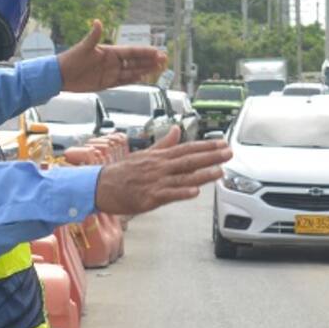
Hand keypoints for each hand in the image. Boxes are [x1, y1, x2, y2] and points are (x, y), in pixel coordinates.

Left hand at [57, 20, 166, 92]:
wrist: (61, 76)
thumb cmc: (71, 59)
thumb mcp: (83, 48)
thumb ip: (93, 36)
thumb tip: (97, 21)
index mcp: (110, 52)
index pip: (132, 51)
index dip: (145, 52)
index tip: (157, 51)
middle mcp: (112, 62)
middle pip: (135, 61)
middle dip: (150, 60)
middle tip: (164, 59)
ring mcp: (110, 72)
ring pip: (132, 71)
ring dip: (146, 69)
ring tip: (159, 68)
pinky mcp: (106, 83)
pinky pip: (124, 81)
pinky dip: (135, 79)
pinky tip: (144, 77)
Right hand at [94, 127, 230, 214]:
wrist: (100, 186)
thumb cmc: (122, 171)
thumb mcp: (144, 153)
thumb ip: (164, 143)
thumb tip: (176, 130)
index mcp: (159, 157)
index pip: (187, 148)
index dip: (206, 146)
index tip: (222, 143)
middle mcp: (160, 167)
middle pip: (189, 160)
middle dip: (211, 157)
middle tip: (228, 153)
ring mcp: (155, 182)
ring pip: (183, 178)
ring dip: (202, 174)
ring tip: (219, 171)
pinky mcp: (149, 198)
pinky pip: (168, 195)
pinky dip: (181, 193)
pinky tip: (194, 192)